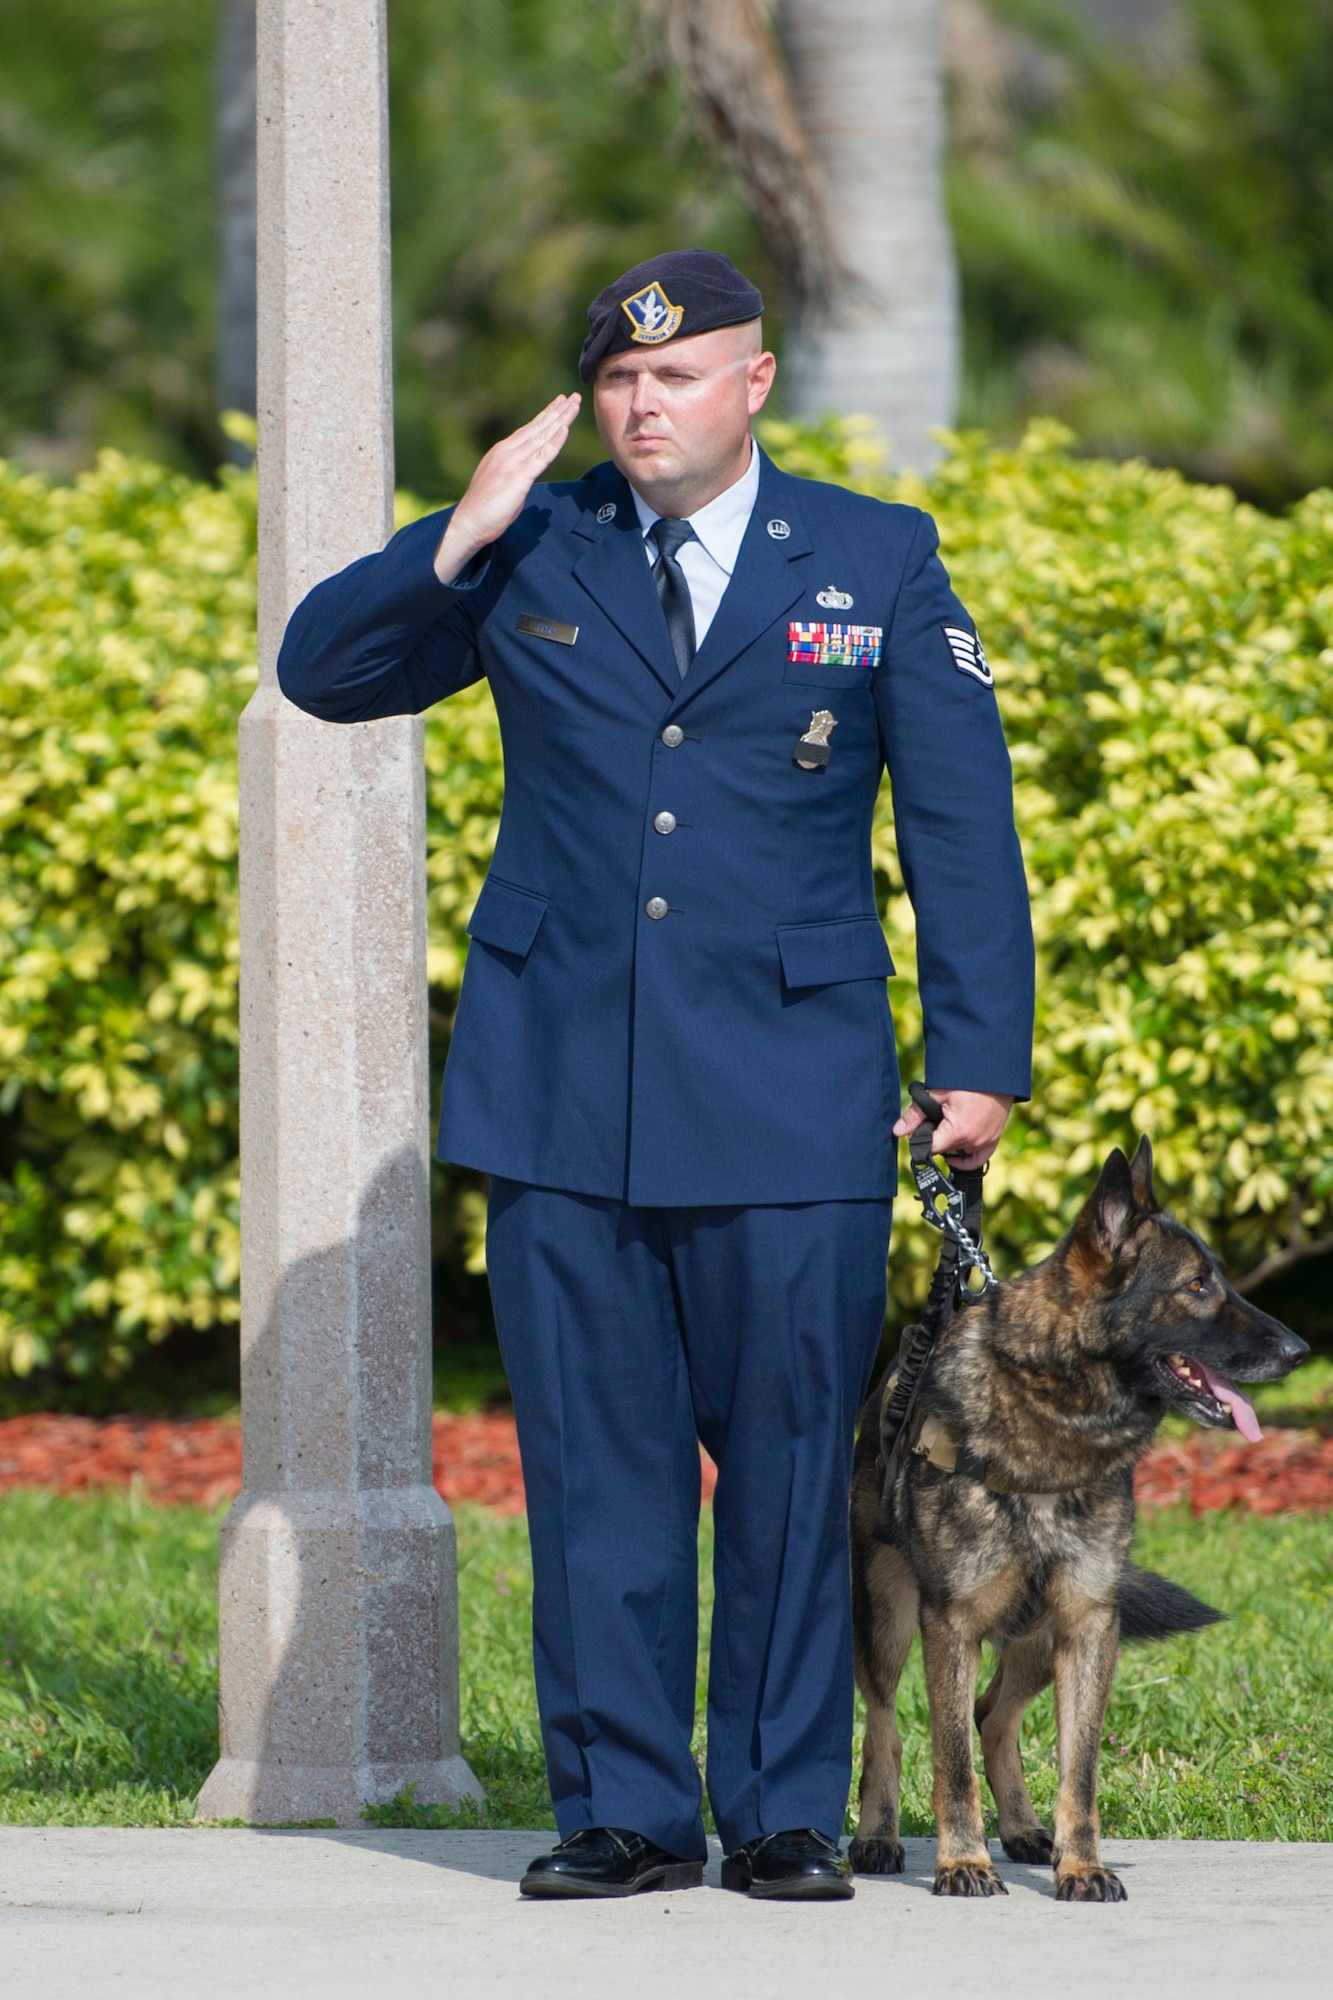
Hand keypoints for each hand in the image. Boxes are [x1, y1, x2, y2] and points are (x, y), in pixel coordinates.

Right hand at [434, 392, 581, 583]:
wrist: (468, 522)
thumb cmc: (485, 510)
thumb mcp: (504, 486)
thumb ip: (518, 477)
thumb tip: (527, 479)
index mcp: (503, 452)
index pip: (529, 430)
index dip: (546, 415)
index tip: (559, 403)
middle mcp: (508, 452)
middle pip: (538, 427)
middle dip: (557, 411)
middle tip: (573, 397)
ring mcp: (513, 462)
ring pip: (542, 436)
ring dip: (560, 420)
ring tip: (574, 405)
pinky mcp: (518, 477)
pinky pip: (541, 457)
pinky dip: (554, 442)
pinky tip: (565, 429)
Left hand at [893, 1089, 1014, 1170]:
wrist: (996, 1072)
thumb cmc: (967, 1080)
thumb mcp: (937, 1093)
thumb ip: (915, 1115)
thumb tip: (897, 1131)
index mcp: (958, 1131)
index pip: (930, 1149)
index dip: (920, 1141)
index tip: (918, 1130)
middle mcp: (974, 1141)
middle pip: (944, 1150)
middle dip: (935, 1137)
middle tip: (935, 1118)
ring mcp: (986, 1142)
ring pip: (958, 1153)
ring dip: (950, 1143)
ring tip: (947, 1122)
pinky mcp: (993, 1139)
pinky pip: (977, 1159)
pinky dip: (965, 1158)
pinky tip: (954, 1153)